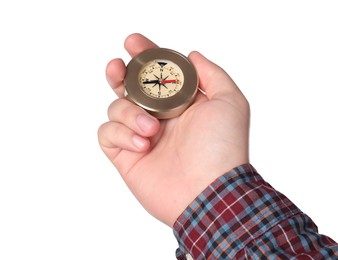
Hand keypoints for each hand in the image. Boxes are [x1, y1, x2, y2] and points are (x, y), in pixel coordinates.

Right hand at [98, 33, 249, 226]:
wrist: (208, 192)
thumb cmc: (222, 148)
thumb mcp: (229, 102)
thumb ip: (212, 74)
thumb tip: (192, 56)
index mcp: (179, 103)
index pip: (156, 74)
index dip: (144, 55)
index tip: (134, 43)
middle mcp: (159, 117)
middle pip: (128, 87)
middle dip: (119, 73)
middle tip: (118, 68)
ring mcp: (140, 136)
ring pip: (115, 108)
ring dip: (129, 112)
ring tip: (151, 129)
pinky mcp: (126, 156)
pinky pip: (107, 134)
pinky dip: (120, 133)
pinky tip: (142, 145)